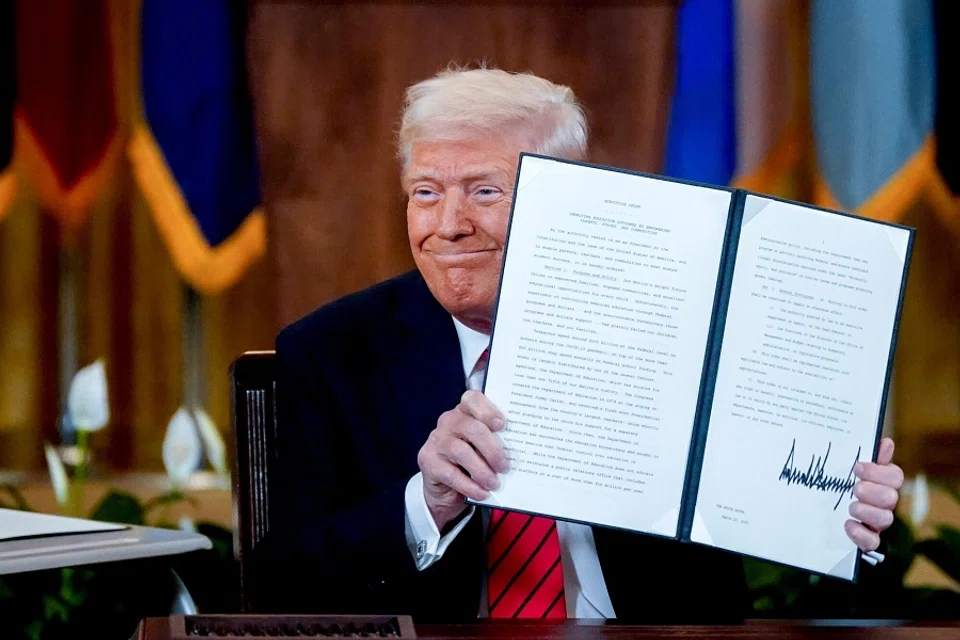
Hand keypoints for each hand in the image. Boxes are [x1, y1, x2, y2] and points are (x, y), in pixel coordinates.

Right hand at [417, 390, 509, 530]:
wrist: (445, 486)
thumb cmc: (471, 460)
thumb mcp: (483, 448)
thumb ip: (496, 443)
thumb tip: (517, 454)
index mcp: (465, 412)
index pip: (472, 399)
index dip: (487, 410)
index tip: (501, 425)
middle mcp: (448, 421)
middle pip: (472, 428)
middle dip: (492, 449)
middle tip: (504, 467)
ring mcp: (436, 440)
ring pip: (461, 451)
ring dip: (482, 470)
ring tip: (494, 483)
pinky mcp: (428, 460)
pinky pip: (451, 473)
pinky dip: (469, 485)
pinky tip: (481, 492)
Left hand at [845, 437, 903, 551]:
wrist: (816, 509)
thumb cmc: (839, 482)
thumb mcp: (849, 468)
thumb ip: (868, 455)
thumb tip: (886, 442)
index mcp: (882, 482)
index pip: (895, 477)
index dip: (878, 472)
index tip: (856, 467)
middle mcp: (883, 503)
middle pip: (892, 498)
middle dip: (873, 492)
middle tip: (856, 488)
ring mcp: (876, 522)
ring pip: (885, 519)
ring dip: (868, 512)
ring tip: (852, 507)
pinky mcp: (866, 539)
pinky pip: (872, 542)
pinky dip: (861, 534)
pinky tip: (848, 525)